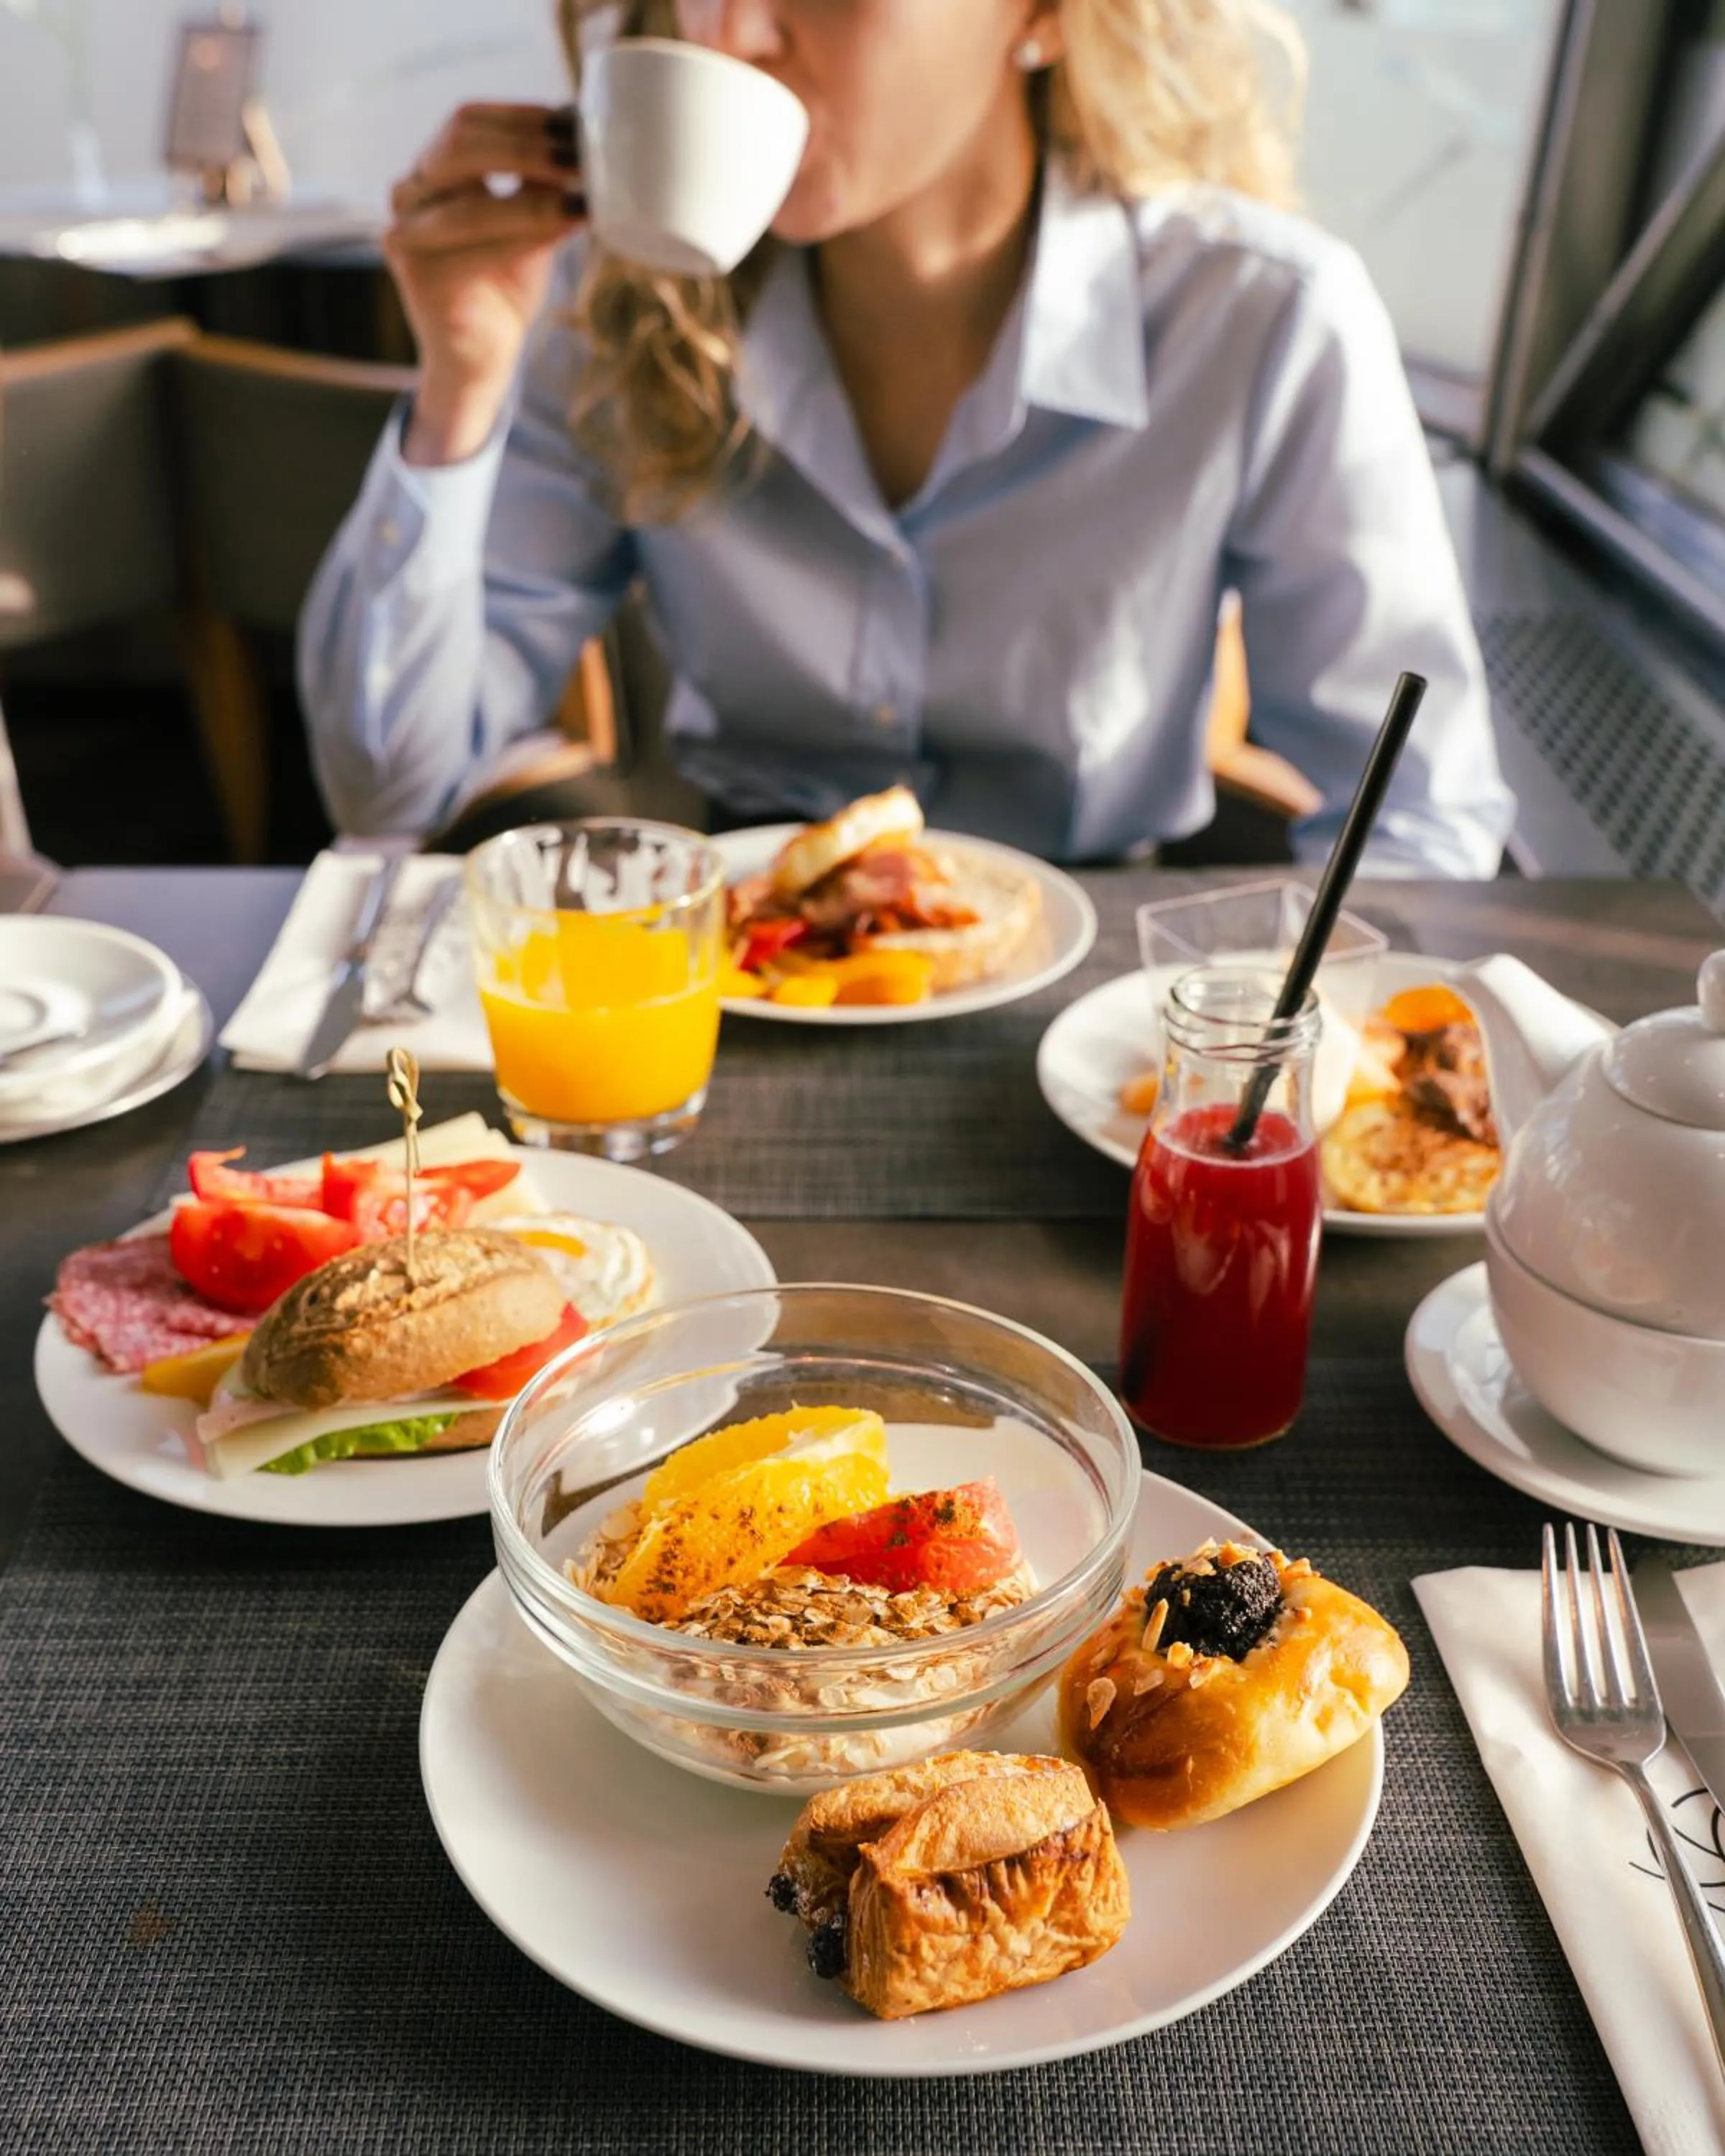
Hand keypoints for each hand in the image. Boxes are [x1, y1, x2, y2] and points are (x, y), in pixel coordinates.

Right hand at [384, 102, 585, 464]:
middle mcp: (408, 197)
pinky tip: (568, 225)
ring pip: (474, 203)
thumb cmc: (502, 286)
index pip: (467, 121)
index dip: (521, 116)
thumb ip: (540, 184)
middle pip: (461, 145)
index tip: (572, 122)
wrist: (479, 358)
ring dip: (536, 197)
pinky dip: (530, 235)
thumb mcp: (527, 223)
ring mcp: (406, 237)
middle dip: (527, 146)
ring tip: (584, 194)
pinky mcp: (421, 279)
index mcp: (430, 172)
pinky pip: (481, 251)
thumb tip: (582, 139)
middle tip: (579, 156)